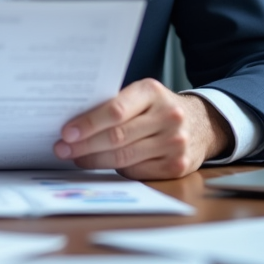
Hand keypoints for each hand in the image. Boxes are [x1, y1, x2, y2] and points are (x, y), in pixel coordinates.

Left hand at [53, 78, 230, 179]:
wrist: (201, 123)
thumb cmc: (158, 107)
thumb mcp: (142, 95)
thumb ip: (115, 104)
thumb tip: (74, 123)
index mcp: (153, 91)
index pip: (115, 110)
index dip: (88, 123)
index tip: (66, 132)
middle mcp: (168, 116)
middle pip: (116, 137)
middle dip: (84, 145)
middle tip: (62, 149)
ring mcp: (175, 143)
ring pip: (124, 157)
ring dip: (94, 160)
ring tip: (75, 158)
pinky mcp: (177, 166)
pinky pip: (136, 171)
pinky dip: (115, 169)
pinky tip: (101, 165)